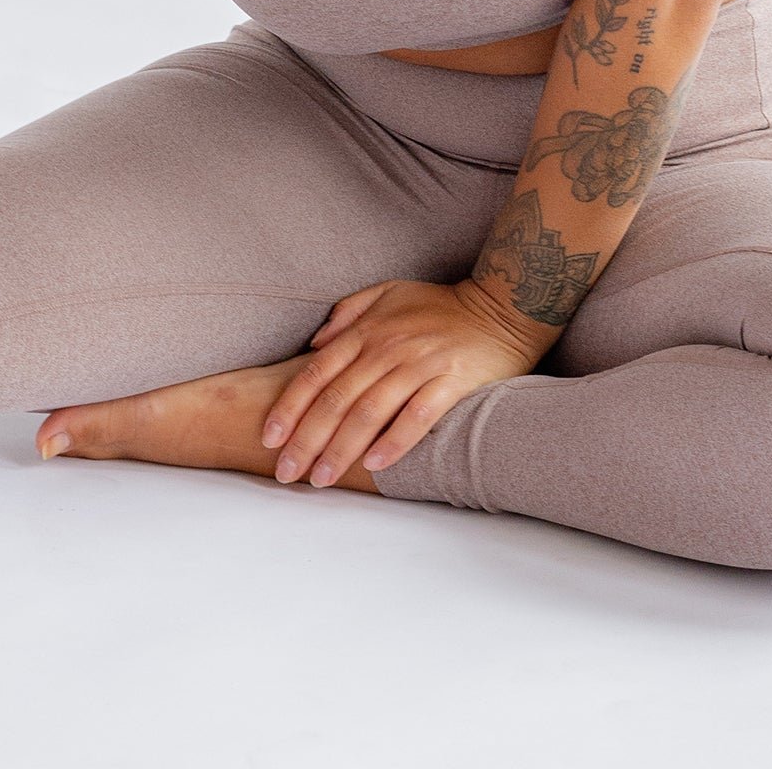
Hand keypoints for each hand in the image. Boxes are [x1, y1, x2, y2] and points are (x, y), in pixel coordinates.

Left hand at [260, 275, 552, 486]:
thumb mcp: (388, 293)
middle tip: (286, 473)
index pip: (317, 373)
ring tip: (321, 479)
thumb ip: (348, 313)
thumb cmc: (440, 305)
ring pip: (369, 412)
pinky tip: (374, 466)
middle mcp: (387, 348)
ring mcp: (419, 365)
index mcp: (367, 331)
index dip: (290, 406)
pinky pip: (417, 416)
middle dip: (306, 439)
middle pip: (337, 399)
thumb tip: (315, 344)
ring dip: (341, 449)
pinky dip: (394, 442)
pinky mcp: (451, 382)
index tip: (270, 438)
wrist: (501, 307)